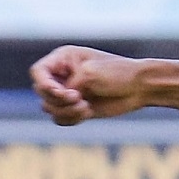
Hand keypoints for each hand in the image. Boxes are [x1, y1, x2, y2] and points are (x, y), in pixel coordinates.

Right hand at [32, 46, 146, 125]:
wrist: (140, 87)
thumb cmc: (118, 74)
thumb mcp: (89, 75)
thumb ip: (66, 88)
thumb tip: (52, 105)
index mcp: (63, 59)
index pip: (38, 71)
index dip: (44, 85)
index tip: (62, 93)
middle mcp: (62, 75)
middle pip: (41, 92)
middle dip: (58, 99)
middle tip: (79, 98)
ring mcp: (68, 92)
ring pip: (49, 108)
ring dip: (65, 111)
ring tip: (85, 108)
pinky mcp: (75, 108)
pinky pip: (59, 119)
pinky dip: (70, 119)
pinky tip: (88, 112)